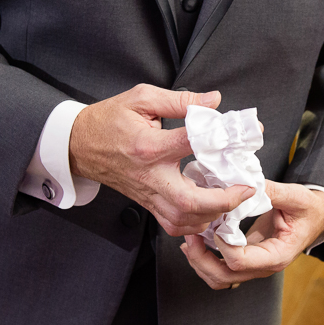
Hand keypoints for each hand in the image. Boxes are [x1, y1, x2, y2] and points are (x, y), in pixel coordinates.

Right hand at [69, 84, 254, 235]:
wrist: (78, 145)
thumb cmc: (108, 121)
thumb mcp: (141, 99)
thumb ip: (180, 100)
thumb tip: (213, 101)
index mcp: (148, 146)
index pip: (189, 143)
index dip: (220, 138)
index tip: (241, 134)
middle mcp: (149, 176)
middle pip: (189, 201)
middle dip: (224, 199)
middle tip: (245, 188)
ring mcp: (147, 194)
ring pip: (183, 220)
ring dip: (211, 214)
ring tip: (231, 199)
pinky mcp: (146, 204)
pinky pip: (173, 225)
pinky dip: (195, 224)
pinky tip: (209, 211)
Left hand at [180, 180, 323, 289]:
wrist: (317, 216)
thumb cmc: (308, 208)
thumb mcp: (296, 196)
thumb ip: (272, 192)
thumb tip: (248, 186)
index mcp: (278, 255)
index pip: (241, 262)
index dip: (222, 245)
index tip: (214, 224)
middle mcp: (264, 266)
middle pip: (224, 277)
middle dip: (202, 259)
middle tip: (190, 237)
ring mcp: (254, 266)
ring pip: (219, 278)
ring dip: (200, 263)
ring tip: (189, 241)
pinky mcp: (247, 259)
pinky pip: (221, 269)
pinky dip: (205, 259)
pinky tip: (197, 241)